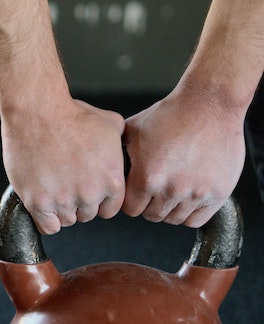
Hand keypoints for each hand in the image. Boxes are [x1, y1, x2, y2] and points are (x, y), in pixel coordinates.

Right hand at [1, 99, 125, 233]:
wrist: (37, 112)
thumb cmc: (71, 114)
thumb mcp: (110, 123)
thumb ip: (121, 142)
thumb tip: (125, 147)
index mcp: (112, 181)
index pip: (109, 209)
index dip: (98, 200)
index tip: (87, 190)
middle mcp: (90, 195)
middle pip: (87, 215)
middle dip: (78, 202)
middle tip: (66, 183)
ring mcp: (63, 200)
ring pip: (66, 220)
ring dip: (61, 209)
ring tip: (53, 188)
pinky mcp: (38, 202)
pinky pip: (47, 226)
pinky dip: (45, 218)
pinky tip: (43, 203)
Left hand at [122, 90, 245, 226]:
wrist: (210, 103)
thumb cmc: (172, 114)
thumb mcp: (134, 130)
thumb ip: (118, 155)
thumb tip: (105, 169)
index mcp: (147, 177)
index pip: (131, 209)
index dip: (131, 200)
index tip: (136, 192)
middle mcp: (171, 189)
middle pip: (152, 216)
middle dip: (149, 204)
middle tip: (155, 189)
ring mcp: (196, 193)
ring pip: (174, 219)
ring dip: (169, 208)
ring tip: (171, 190)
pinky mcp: (218, 193)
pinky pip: (196, 220)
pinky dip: (189, 213)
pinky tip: (186, 197)